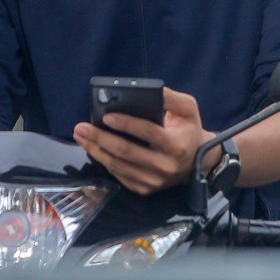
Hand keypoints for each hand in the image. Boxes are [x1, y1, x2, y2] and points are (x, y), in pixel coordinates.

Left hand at [74, 87, 209, 195]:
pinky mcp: (144, 189)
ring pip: (118, 166)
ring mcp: (154, 181)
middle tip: (81, 127)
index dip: (127, 124)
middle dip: (100, 138)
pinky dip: (104, 161)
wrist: (197, 161)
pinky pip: (119, 175)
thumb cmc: (189, 130)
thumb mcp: (188, 109)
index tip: (107, 116)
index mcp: (177, 145)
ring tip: (81, 136)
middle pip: (126, 152)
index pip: (149, 133)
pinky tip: (93, 148)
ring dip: (96, 150)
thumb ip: (172, 98)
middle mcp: (165, 166)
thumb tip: (152, 90)